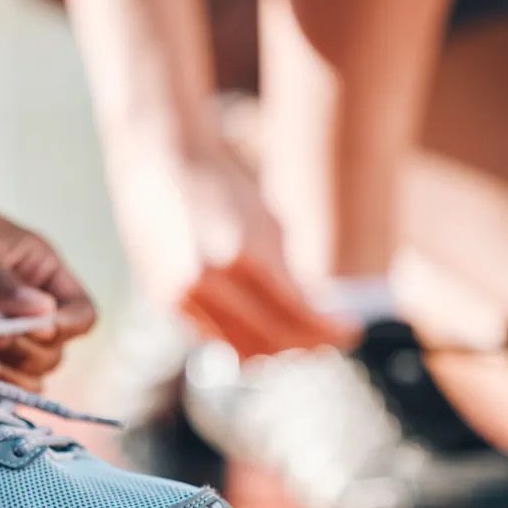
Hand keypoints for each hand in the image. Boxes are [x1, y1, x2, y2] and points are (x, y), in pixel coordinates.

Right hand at [115, 146, 354, 357]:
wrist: (157, 158)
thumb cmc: (221, 183)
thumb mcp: (267, 223)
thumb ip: (288, 274)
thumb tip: (314, 316)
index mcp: (243, 255)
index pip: (297, 315)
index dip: (329, 331)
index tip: (350, 331)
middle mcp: (209, 281)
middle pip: (271, 341)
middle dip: (306, 343)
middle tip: (328, 338)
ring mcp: (182, 295)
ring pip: (240, 350)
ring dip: (274, 349)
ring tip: (297, 335)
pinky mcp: (164, 299)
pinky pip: (212, 337)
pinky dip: (240, 337)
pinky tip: (258, 325)